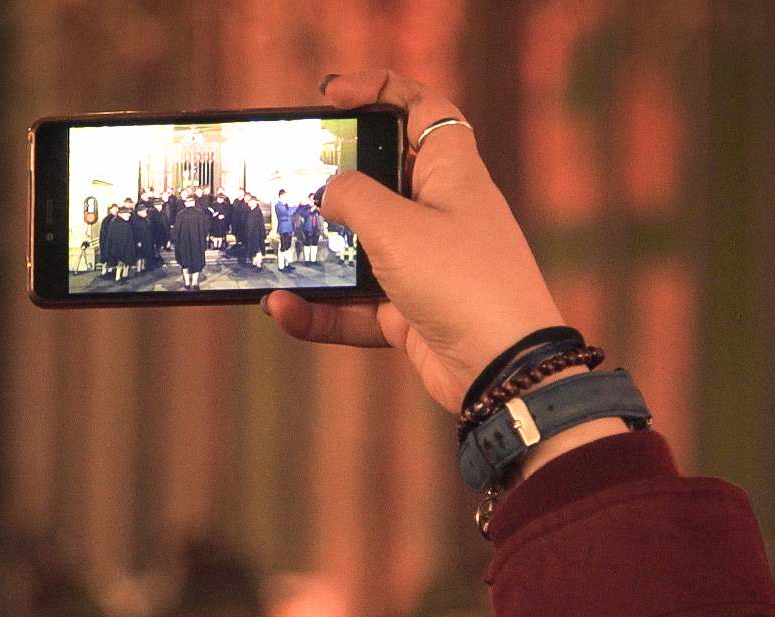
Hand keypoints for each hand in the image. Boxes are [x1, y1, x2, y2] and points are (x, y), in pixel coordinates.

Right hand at [262, 71, 563, 414]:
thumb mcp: (397, 227)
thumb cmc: (463, 283)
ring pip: (360, 249)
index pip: (422, 109)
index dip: (380, 89)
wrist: (503, 370)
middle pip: (380, 179)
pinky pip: (355, 305)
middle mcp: (440, 213)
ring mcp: (426, 265)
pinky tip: (284, 310)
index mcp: (452, 172)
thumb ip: (354, 198)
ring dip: (316, 255)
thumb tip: (330, 192)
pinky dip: (321, 310)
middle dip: (332, 179)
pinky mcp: (411, 312)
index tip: (331, 95)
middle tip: (287, 178)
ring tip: (271, 255)